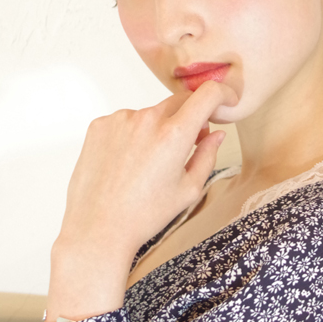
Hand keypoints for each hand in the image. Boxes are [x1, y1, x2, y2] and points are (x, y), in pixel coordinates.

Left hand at [41, 80, 237, 321]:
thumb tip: (216, 134)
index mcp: (174, 135)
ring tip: (146, 165)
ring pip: (150, 114)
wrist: (98, 228)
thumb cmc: (144, 215)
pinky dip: (132, 135)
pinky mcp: (100, 125)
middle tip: (184, 146)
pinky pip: (125, 121)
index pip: (207, 94)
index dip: (222, 93)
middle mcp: (146, 120)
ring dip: (156, 129)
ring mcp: (120, 120)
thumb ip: (207, 156)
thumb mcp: (188, 190)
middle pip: (178, 102)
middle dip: (188, 118)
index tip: (224, 100)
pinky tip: (126, 163)